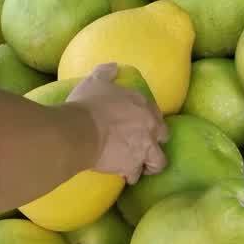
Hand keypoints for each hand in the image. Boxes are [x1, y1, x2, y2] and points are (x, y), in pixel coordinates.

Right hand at [66, 63, 168, 182]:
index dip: (150, 120)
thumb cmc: (88, 104)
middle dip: (156, 141)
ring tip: (141, 167)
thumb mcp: (96, 81)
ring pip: (158, 161)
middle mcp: (150, 127)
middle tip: (144, 145)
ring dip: (150, 164)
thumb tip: (113, 67)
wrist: (80, 131)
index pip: (156, 113)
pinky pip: (136, 175)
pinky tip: (125, 176)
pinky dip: (131, 176)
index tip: (141, 124)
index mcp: (144, 105)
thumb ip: (106, 72)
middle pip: (163, 136)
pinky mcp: (132, 166)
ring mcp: (144, 148)